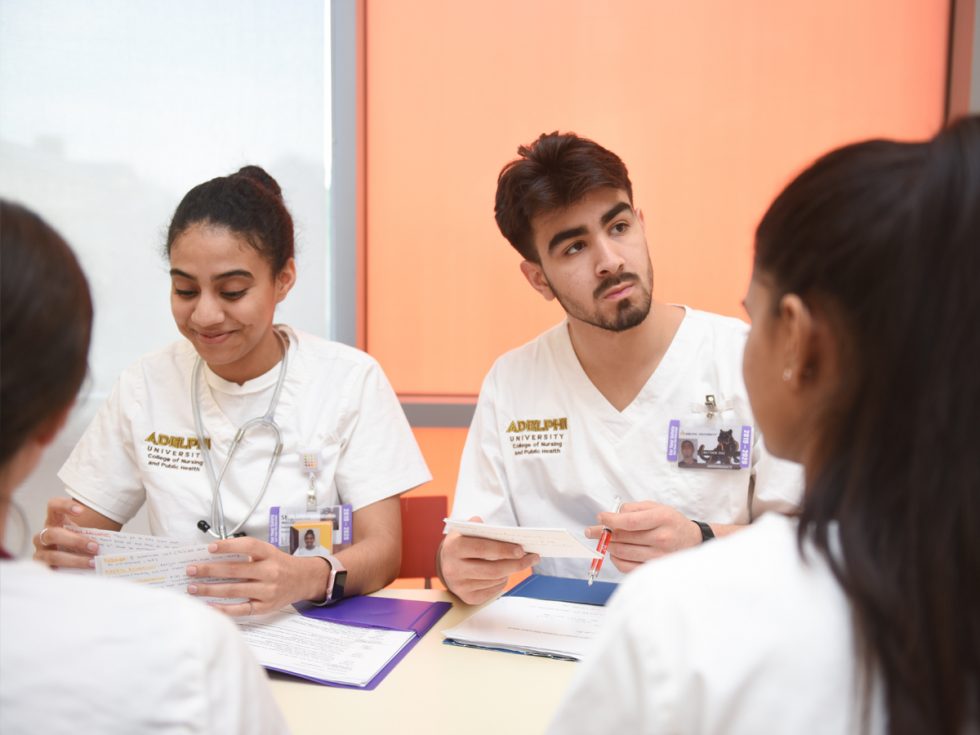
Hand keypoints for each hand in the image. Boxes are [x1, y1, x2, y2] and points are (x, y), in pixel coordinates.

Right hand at [32, 497, 101, 569]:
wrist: (71, 559)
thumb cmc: (79, 543)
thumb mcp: (85, 534)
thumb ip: (95, 535)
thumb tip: (115, 543)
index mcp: (55, 520)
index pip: (53, 506)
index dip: (64, 506)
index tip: (82, 511)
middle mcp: (44, 535)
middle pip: (52, 534)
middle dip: (75, 541)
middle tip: (95, 546)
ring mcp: (41, 553)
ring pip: (52, 556)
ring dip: (74, 560)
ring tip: (92, 562)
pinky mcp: (42, 569)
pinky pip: (51, 572)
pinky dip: (66, 573)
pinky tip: (79, 575)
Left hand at [187, 537, 326, 616]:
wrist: (304, 580)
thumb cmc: (281, 564)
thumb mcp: (269, 552)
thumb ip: (247, 553)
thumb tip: (214, 555)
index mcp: (270, 554)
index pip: (248, 546)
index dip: (228, 546)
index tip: (209, 548)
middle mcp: (269, 572)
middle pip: (235, 570)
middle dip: (209, 570)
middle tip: (191, 570)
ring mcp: (267, 591)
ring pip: (234, 590)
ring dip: (210, 589)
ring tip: (193, 588)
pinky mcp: (265, 607)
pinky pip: (241, 610)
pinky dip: (223, 609)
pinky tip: (209, 606)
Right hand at [439, 516, 539, 604]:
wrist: (446, 563)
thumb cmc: (462, 544)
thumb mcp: (466, 531)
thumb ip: (480, 527)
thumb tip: (500, 532)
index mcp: (454, 548)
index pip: (482, 549)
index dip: (503, 550)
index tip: (521, 550)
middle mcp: (454, 569)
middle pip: (492, 570)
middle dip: (516, 564)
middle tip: (532, 558)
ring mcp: (460, 586)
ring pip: (495, 580)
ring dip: (510, 571)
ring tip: (518, 562)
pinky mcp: (467, 598)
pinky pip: (493, 591)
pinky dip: (502, 581)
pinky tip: (504, 573)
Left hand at [584, 501, 700, 572]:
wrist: (692, 542)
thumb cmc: (671, 523)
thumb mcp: (657, 507)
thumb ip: (634, 508)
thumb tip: (613, 514)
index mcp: (662, 519)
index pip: (630, 521)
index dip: (611, 520)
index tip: (600, 518)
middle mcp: (661, 538)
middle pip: (623, 538)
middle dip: (602, 533)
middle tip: (591, 531)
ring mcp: (658, 556)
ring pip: (622, 552)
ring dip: (608, 546)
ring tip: (604, 540)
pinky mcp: (654, 569)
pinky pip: (627, 567)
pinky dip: (615, 560)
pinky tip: (614, 553)